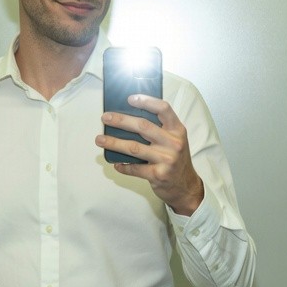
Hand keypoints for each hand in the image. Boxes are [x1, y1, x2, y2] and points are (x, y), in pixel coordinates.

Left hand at [97, 96, 204, 215]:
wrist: (186, 187)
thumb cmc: (176, 160)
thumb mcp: (174, 141)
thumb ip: (160, 129)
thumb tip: (129, 118)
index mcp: (177, 130)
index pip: (163, 109)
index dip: (146, 101)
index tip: (129, 99)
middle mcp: (174, 143)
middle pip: (143, 126)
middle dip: (121, 120)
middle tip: (106, 118)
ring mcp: (167, 159)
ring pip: (134, 147)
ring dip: (114, 143)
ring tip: (100, 139)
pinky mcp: (159, 175)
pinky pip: (135, 168)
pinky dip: (123, 166)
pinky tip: (115, 163)